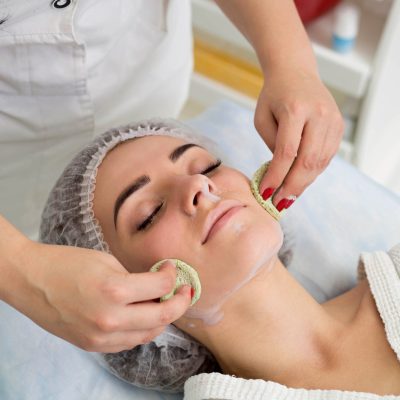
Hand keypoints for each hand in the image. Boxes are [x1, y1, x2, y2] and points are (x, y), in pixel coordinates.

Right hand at [11, 242, 190, 352]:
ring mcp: (102, 338)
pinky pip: (130, 342)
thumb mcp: (107, 261)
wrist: (32, 282)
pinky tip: (146, 315)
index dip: (173, 275)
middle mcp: (111, 319)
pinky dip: (144, 329)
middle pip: (162, 317)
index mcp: (114, 290)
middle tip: (184, 290)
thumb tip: (158, 284)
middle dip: (180, 302)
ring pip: (149, 334)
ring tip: (167, 302)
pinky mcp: (94, 346)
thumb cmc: (68, 264)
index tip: (172, 267)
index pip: (160, 286)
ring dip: (164, 318)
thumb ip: (136, 277)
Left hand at [254, 67, 343, 210]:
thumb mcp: (262, 118)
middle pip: (307, 161)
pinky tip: (299, 181)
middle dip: (292, 187)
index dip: (276, 176)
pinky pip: (326, 157)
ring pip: (319, 163)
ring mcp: (332, 121)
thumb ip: (272, 145)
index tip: (265, 193)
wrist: (296, 73)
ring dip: (303, 184)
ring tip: (288, 198)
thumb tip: (281, 175)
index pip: (286, 152)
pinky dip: (312, 173)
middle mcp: (318, 115)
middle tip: (279, 203)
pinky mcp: (338, 127)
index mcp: (295, 110)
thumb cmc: (274, 96)